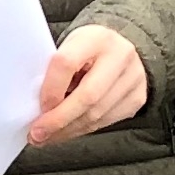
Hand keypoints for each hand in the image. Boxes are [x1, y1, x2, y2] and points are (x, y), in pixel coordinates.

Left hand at [28, 24, 151, 145]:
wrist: (120, 48)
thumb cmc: (87, 50)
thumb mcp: (69, 47)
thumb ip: (55, 72)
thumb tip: (38, 109)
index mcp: (96, 37)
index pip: (67, 63)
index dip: (50, 89)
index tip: (38, 107)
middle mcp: (120, 55)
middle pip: (87, 96)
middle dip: (59, 120)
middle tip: (37, 134)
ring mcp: (133, 78)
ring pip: (96, 114)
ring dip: (67, 130)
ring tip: (47, 137)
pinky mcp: (137, 98)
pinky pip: (105, 122)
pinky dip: (82, 130)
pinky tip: (66, 132)